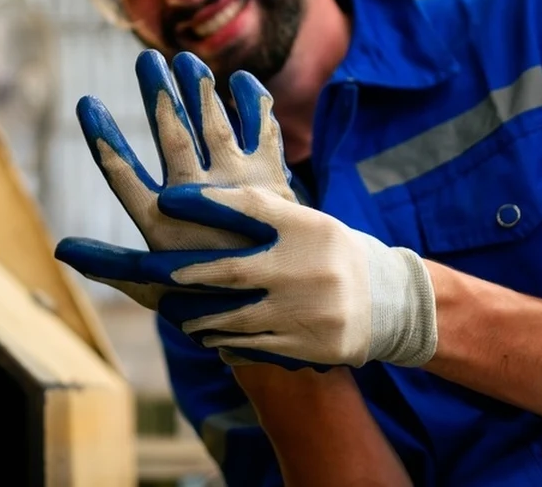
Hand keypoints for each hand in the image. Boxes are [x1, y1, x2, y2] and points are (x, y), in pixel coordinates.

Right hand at [56, 49, 299, 364]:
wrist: (274, 306)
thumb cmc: (202, 297)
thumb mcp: (152, 287)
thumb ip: (109, 263)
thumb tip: (60, 249)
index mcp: (164, 228)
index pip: (124, 176)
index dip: (104, 139)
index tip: (87, 103)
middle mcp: (201, 202)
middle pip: (174, 137)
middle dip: (158, 95)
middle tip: (146, 59)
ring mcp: (240, 188)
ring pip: (215, 127)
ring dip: (200, 90)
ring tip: (186, 60)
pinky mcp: (272, 181)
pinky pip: (263, 132)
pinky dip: (254, 104)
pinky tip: (242, 80)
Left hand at [60, 183, 439, 368]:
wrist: (390, 303)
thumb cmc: (330, 253)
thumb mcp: (302, 221)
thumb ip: (256, 210)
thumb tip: (190, 195)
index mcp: (304, 229)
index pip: (248, 208)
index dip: (204, 204)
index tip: (165, 200)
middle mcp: (304, 268)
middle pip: (228, 270)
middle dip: (184, 273)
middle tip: (151, 271)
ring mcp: (306, 311)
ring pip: (232, 317)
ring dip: (197, 315)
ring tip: (174, 310)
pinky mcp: (307, 346)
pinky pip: (251, 346)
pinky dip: (224, 341)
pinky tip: (208, 336)